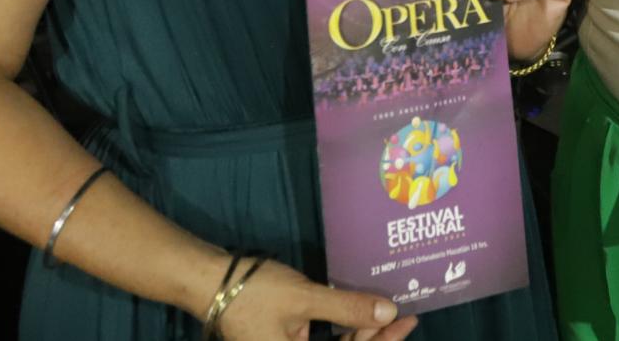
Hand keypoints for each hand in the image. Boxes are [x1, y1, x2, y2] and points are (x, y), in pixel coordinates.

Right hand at [206, 257, 416, 340]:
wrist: (210, 283)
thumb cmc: (255, 293)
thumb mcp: (304, 299)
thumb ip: (346, 308)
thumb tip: (388, 313)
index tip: (408, 322)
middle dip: (376, 336)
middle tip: (404, 313)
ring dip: (362, 331)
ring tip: (389, 311)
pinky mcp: (288, 340)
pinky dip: (344, 327)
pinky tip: (360, 312)